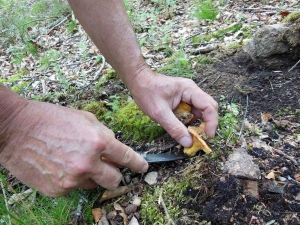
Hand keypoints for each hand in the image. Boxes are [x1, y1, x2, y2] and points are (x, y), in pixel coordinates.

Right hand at [0, 100, 147, 196]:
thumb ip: (103, 134)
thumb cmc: (50, 118)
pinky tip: (60, 165)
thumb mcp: (84, 118)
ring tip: (75, 160)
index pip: (126, 157)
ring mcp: (72, 179)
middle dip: (114, 174)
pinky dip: (72, 179)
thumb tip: (113, 149)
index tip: (143, 167)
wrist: (16, 129)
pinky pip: (74, 187)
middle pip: (115, 180)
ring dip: (92, 176)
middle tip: (107, 167)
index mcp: (98, 142)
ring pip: (94, 185)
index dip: (137, 164)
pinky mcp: (58, 190)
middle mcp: (88, 163)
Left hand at [129, 68, 218, 146]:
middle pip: (208, 108)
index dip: (212, 122)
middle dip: (207, 124)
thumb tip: (188, 143)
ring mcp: (188, 94)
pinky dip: (190, 120)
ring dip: (197, 123)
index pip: (209, 106)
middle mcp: (192, 90)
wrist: (138, 81)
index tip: (208, 136)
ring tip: (188, 133)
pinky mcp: (183, 99)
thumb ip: (175, 128)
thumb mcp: (160, 113)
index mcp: (189, 89)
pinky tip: (181, 126)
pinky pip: (192, 111)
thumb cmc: (147, 93)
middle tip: (200, 138)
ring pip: (200, 111)